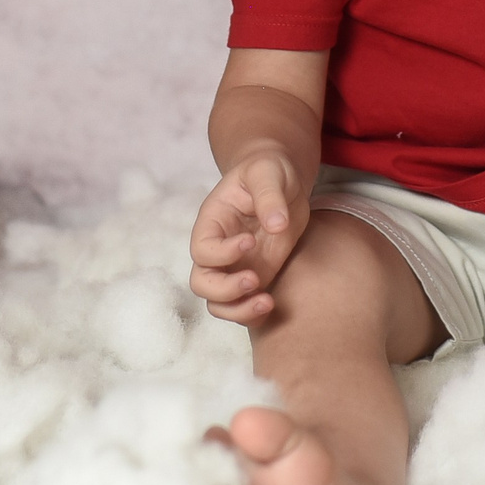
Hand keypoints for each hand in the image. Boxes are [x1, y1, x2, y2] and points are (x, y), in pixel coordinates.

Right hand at [189, 148, 306, 324]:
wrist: (282, 181)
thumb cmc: (268, 171)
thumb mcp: (268, 172)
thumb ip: (269, 196)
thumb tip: (276, 226)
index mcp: (212, 222)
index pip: (202, 249)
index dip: (222, 253)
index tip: (251, 241)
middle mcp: (217, 249)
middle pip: (202, 283)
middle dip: (225, 289)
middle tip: (255, 278)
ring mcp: (234, 267)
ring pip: (218, 302)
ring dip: (238, 309)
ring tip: (266, 300)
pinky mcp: (254, 276)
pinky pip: (242, 306)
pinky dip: (252, 313)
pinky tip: (273, 304)